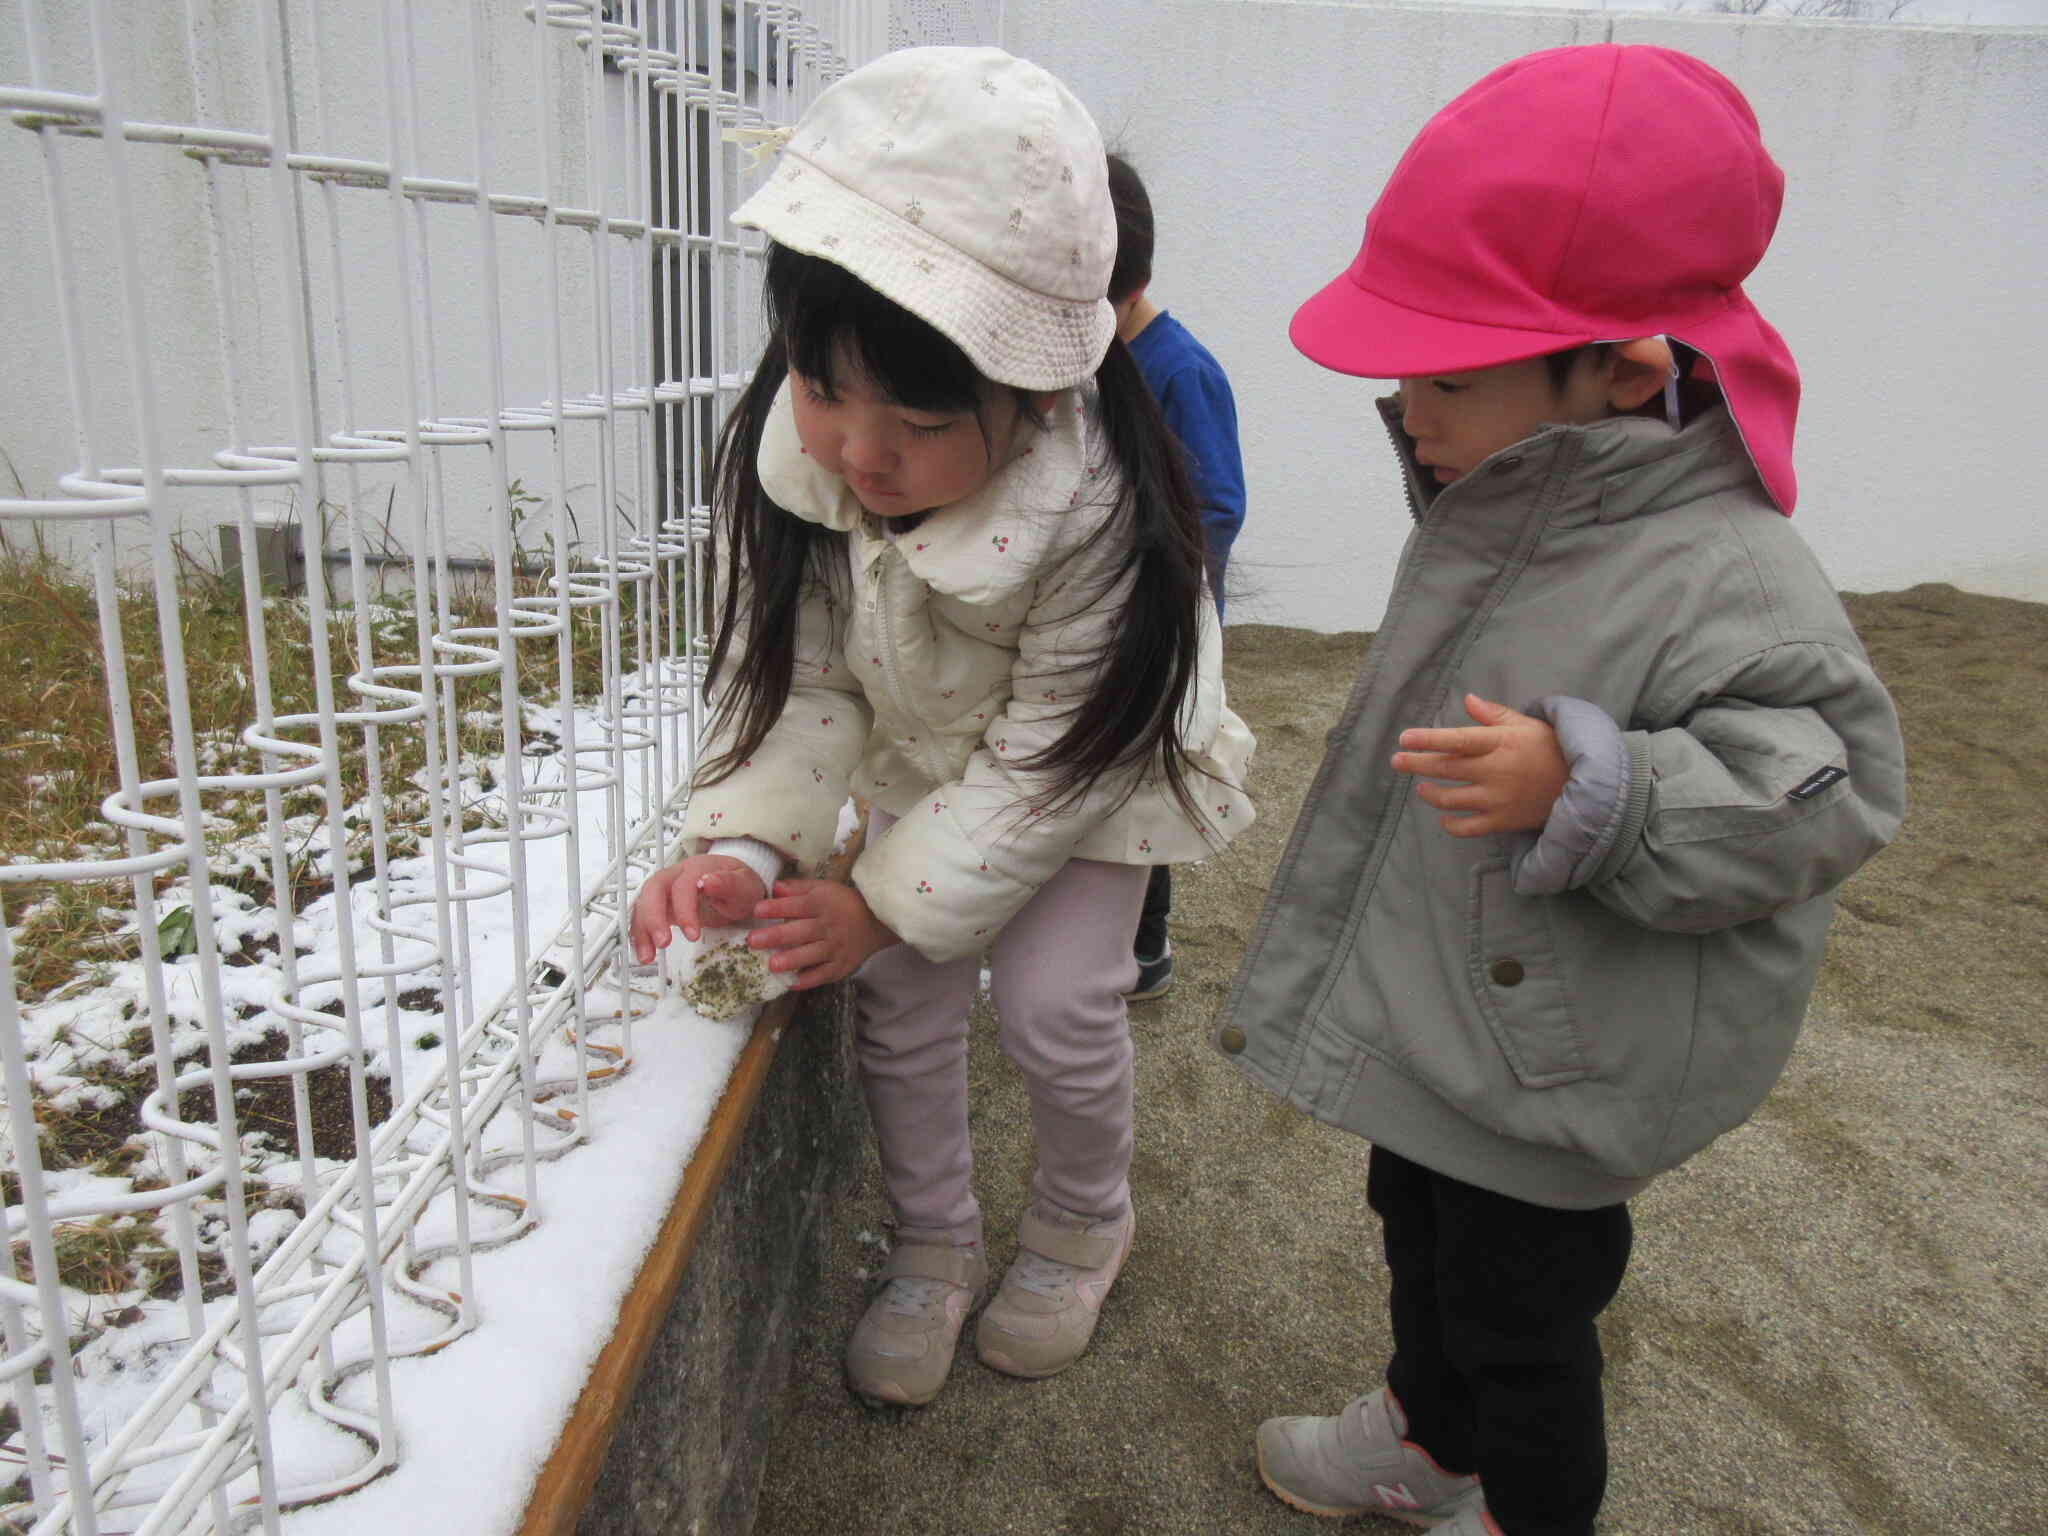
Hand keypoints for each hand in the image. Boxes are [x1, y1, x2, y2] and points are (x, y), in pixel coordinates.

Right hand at [629, 855, 767, 962]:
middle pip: (653, 889)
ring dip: (642, 930)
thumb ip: (728, 883)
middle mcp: (675, 875)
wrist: (736, 885)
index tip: (693, 935)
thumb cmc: (739, 885)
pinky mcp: (659, 905)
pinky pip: (643, 918)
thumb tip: (708, 881)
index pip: (682, 885)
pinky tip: (645, 953)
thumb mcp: (744, 884)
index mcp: (696, 868)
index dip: (684, 910)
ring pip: (642, 903)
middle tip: (663, 943)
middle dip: (654, 917)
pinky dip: (640, 936)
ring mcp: (665, 890)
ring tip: (648, 955)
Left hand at [747, 878, 899, 989]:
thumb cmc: (841, 904)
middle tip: (753, 941)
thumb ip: (798, 888)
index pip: (798, 905)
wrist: (875, 923)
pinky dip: (808, 980)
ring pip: (813, 955)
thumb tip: (774, 888)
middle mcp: (829, 926)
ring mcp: (836, 948)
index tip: (757, 910)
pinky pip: (823, 974)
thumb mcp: (822, 889)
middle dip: (777, 936)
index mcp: (823, 904)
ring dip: (792, 960)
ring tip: (771, 965)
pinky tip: (791, 983)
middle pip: (802, 931)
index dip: (778, 908)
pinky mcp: (840, 966)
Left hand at [1390, 693, 1568, 836]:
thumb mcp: (1528, 725)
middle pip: (1445, 769)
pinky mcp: (1503, 821)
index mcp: (1500, 743)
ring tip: (1421, 787)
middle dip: (1417, 764)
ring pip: (1451, 799)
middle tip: (1397, 761)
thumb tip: (1468, 700)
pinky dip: (1451, 825)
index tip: (1404, 738)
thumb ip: (1495, 715)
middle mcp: (1495, 771)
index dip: (1427, 739)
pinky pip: (1468, 828)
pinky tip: (1444, 817)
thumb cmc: (1552, 749)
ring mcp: (1498, 799)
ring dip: (1430, 794)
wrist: (1585, 784)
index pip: (1456, 740)